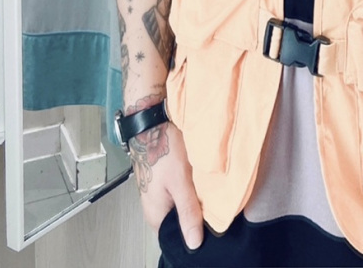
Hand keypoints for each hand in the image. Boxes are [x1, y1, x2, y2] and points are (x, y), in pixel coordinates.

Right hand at [130, 119, 203, 250]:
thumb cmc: (162, 147)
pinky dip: (192, 184)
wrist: (151, 120)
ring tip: (204, 183)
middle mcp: (155, 206)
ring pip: (184, 203)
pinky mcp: (166, 179)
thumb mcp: (180, 182)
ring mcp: (160, 192)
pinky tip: (199, 175)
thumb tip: (194, 243)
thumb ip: (188, 212)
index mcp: (156, 215)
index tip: (211, 219)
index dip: (196, 230)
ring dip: (195, 195)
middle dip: (198, 211)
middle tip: (211, 197)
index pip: (178, 236)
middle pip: (182, 219)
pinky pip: (182, 190)